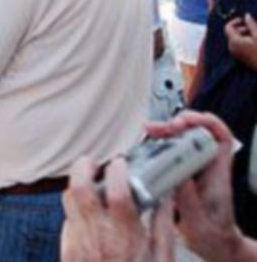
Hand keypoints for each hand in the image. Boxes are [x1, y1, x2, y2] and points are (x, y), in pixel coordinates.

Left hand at [61, 157, 173, 261]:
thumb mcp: (162, 258)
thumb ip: (162, 225)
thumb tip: (165, 197)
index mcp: (125, 235)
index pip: (117, 190)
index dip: (117, 169)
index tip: (120, 161)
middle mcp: (98, 235)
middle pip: (79, 187)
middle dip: (83, 167)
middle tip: (93, 163)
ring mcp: (79, 242)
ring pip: (68, 200)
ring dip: (77, 185)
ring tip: (90, 182)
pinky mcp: (68, 251)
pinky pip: (67, 220)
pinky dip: (75, 210)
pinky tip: (88, 212)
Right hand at [145, 111, 244, 261]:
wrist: (210, 243)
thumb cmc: (210, 234)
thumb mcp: (199, 223)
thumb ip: (189, 201)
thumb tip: (177, 175)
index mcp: (217, 174)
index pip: (220, 137)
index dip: (205, 122)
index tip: (185, 122)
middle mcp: (205, 166)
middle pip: (195, 132)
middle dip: (176, 123)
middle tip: (160, 128)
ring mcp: (192, 167)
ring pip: (181, 138)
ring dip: (165, 131)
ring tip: (150, 131)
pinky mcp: (179, 171)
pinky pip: (169, 150)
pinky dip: (157, 143)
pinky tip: (147, 145)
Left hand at [225, 14, 256, 68]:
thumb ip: (251, 24)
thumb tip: (246, 15)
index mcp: (234, 41)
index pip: (228, 27)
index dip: (235, 21)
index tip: (245, 19)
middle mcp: (231, 47)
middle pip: (232, 32)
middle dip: (243, 27)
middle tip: (255, 26)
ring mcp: (235, 53)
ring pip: (236, 38)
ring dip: (245, 34)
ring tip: (256, 34)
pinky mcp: (240, 57)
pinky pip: (239, 44)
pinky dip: (245, 40)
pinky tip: (255, 40)